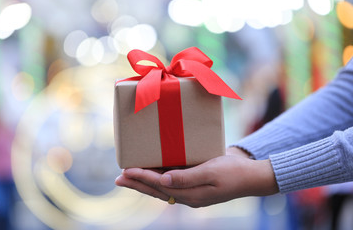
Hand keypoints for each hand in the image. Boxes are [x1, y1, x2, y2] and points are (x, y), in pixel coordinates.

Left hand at [115, 147, 278, 207]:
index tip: (126, 171)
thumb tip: (164, 180)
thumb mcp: (211, 172)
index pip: (160, 185)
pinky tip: (152, 175)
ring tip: (129, 178)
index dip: (142, 177)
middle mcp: (188, 197)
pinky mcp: (194, 188)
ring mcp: (191, 194)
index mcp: (191, 194)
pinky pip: (171, 185)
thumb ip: (187, 177)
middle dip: (136, 184)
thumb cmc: (233, 171)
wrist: (251, 178)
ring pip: (162, 189)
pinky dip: (158, 180)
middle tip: (118, 179)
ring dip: (144, 183)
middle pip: (156, 190)